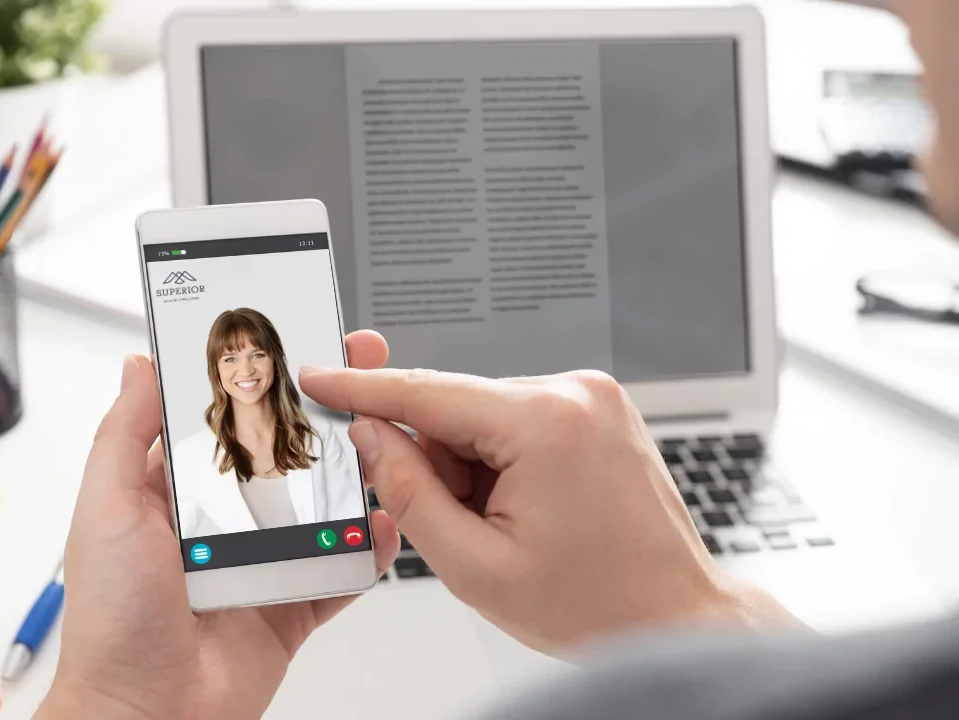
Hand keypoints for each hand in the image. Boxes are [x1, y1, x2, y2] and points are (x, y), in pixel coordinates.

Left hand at [36, 331, 399, 719]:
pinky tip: (383, 527)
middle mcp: (227, 516)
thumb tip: (139, 364)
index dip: (263, 376)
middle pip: (288, 450)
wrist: (148, 717)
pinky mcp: (296, 598)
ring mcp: (266, 556)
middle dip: (327, 413)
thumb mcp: (107, 510)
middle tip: (362, 376)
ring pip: (324, 503)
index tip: (298, 340)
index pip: (228, 414)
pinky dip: (369, 550)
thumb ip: (124, 434)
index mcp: (180, 487)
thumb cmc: (113, 621)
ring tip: (383, 444)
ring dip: (356, 474)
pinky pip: (344, 567)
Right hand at [300, 368, 801, 652]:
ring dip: (474, 468)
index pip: (427, 393)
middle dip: (440, 464)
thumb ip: (409, 493)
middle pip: (456, 410)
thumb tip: (373, 436)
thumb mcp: (476, 566)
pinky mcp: (597, 408)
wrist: (674, 617)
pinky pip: (518, 420)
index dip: (363, 388)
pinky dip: (502, 460)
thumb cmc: (597, 604)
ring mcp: (592, 397)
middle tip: (467, 526)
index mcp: (545, 425)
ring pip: (485, 417)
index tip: (322, 378)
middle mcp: (575, 394)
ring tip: (512, 526)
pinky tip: (527, 507)